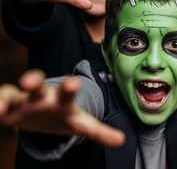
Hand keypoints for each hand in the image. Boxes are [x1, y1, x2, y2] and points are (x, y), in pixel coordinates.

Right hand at [0, 70, 123, 146]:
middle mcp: (42, 96)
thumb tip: (121, 140)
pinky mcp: (8, 105)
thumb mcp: (79, 123)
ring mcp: (23, 100)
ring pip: (14, 91)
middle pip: (39, 86)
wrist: (37, 114)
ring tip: (2, 102)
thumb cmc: (60, 117)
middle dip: (35, 81)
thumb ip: (99, 131)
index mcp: (61, 101)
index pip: (67, 93)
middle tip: (30, 82)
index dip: (69, 88)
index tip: (73, 84)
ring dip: (8, 94)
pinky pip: (1, 99)